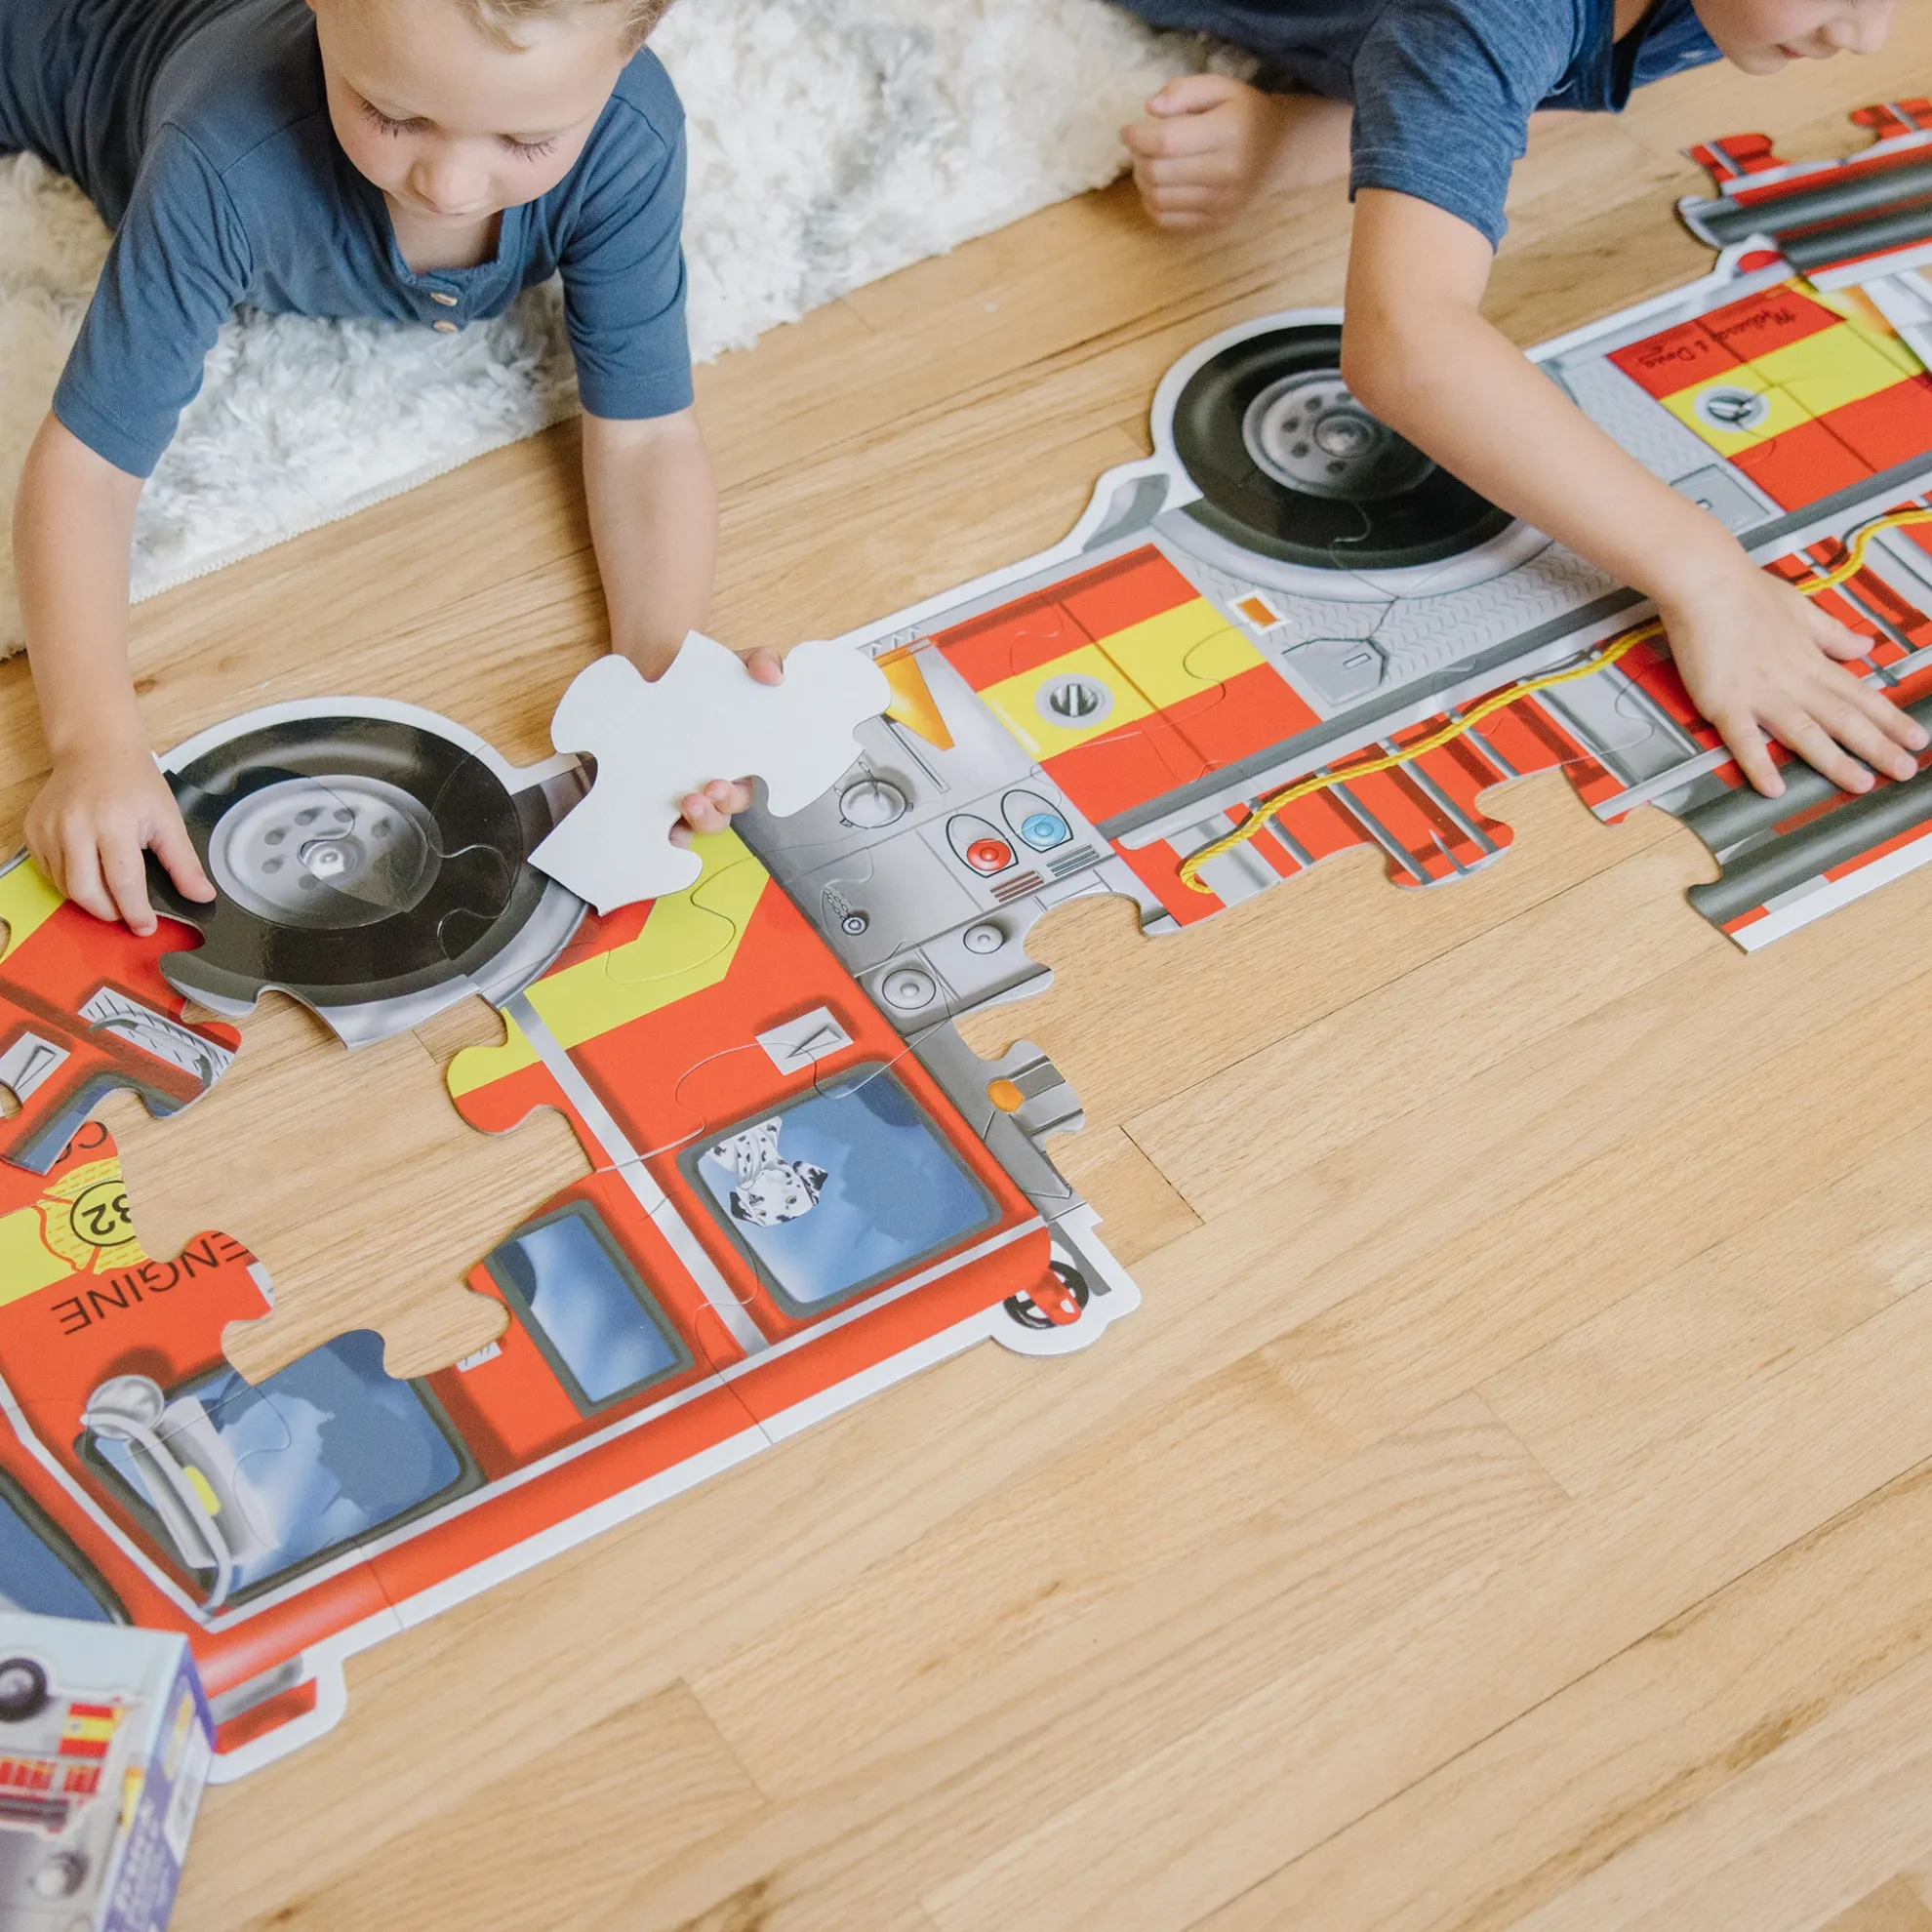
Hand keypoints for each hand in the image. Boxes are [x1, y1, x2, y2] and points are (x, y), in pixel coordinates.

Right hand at [25, 734, 214, 934]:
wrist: (95, 749)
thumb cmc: (135, 783)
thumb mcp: (168, 819)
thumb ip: (183, 862)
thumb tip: (201, 896)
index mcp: (113, 822)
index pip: (124, 881)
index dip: (136, 911)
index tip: (146, 927)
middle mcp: (75, 826)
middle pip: (86, 892)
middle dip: (110, 912)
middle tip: (127, 913)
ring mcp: (49, 828)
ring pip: (65, 887)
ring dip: (91, 899)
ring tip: (111, 890)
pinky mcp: (33, 831)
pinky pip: (49, 873)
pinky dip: (71, 882)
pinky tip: (89, 871)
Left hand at [669, 644, 784, 845]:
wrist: (657, 663)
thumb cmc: (706, 675)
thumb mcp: (739, 663)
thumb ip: (762, 662)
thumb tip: (774, 675)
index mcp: (739, 762)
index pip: (745, 793)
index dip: (736, 797)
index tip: (720, 785)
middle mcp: (711, 781)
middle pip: (721, 813)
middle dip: (714, 812)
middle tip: (703, 794)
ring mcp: (681, 788)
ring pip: (693, 822)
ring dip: (693, 822)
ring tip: (684, 803)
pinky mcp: (652, 790)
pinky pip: (659, 823)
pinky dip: (662, 833)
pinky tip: (658, 829)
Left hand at [1120, 75, 1348, 229]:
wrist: (1282, 153)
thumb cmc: (1246, 115)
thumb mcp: (1222, 88)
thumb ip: (1185, 90)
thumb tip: (1150, 107)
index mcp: (1228, 133)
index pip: (1166, 142)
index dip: (1136, 137)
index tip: (1127, 130)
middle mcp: (1227, 172)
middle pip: (1157, 173)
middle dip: (1138, 158)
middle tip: (1140, 146)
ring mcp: (1222, 203)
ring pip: (1158, 199)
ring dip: (1143, 181)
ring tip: (1149, 164)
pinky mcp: (1217, 223)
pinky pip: (1167, 221)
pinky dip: (1153, 204)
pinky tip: (1159, 186)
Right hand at [1662, 563, 1927, 797]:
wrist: (1705, 581)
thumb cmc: (1745, 590)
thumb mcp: (1800, 608)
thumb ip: (1832, 634)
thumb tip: (1863, 647)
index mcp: (1811, 659)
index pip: (1860, 695)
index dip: (1890, 719)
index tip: (1915, 739)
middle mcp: (1793, 680)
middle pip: (1843, 719)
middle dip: (1877, 747)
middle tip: (1905, 771)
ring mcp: (1760, 692)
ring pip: (1805, 732)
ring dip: (1834, 760)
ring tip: (1860, 783)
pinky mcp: (1724, 701)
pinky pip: (1744, 739)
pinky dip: (1759, 763)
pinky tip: (1773, 788)